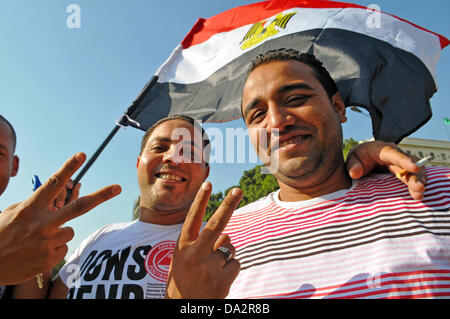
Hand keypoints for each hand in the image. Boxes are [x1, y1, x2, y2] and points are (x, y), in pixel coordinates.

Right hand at [0, 152, 120, 285]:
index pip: (53, 184)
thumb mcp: (13, 213)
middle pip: (79, 207)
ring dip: (58, 233)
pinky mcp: (50, 259)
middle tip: (118, 188)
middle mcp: (42, 224)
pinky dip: (53, 248)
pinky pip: (62, 247)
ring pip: (69, 231)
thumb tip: (56, 198)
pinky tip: (36, 252)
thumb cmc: (0, 234)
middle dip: (101, 196)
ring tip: (36, 240)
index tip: (82, 155)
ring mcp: (48, 242)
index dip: (68, 168)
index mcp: (31, 208)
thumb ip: (36, 205)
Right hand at [165, 182, 241, 298]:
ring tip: (211, 270)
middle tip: (237, 190)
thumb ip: (200, 245)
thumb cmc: (183, 281)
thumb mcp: (182, 260)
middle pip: (217, 224)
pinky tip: (218, 279)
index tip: (208, 183)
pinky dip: (230, 268)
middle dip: (229, 205)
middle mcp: (195, 253)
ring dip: (225, 254)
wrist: (185, 309)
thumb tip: (226, 235)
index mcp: (182, 247)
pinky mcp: (223, 278)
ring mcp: (209, 266)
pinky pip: (235, 262)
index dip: (201, 200)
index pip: (193, 218)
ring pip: (230, 246)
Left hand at [346, 141, 426, 199]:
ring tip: (420, 193)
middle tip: (420, 188)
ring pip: (414, 170)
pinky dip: (418, 182)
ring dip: (418, 181)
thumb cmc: (358, 158)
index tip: (414, 168)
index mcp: (381, 149)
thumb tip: (355, 173)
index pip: (394, 154)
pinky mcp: (405, 170)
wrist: (363, 158)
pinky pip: (414, 174)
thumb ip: (352, 166)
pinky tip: (420, 192)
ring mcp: (401, 162)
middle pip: (407, 165)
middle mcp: (395, 154)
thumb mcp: (352, 160)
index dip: (404, 161)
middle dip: (414, 176)